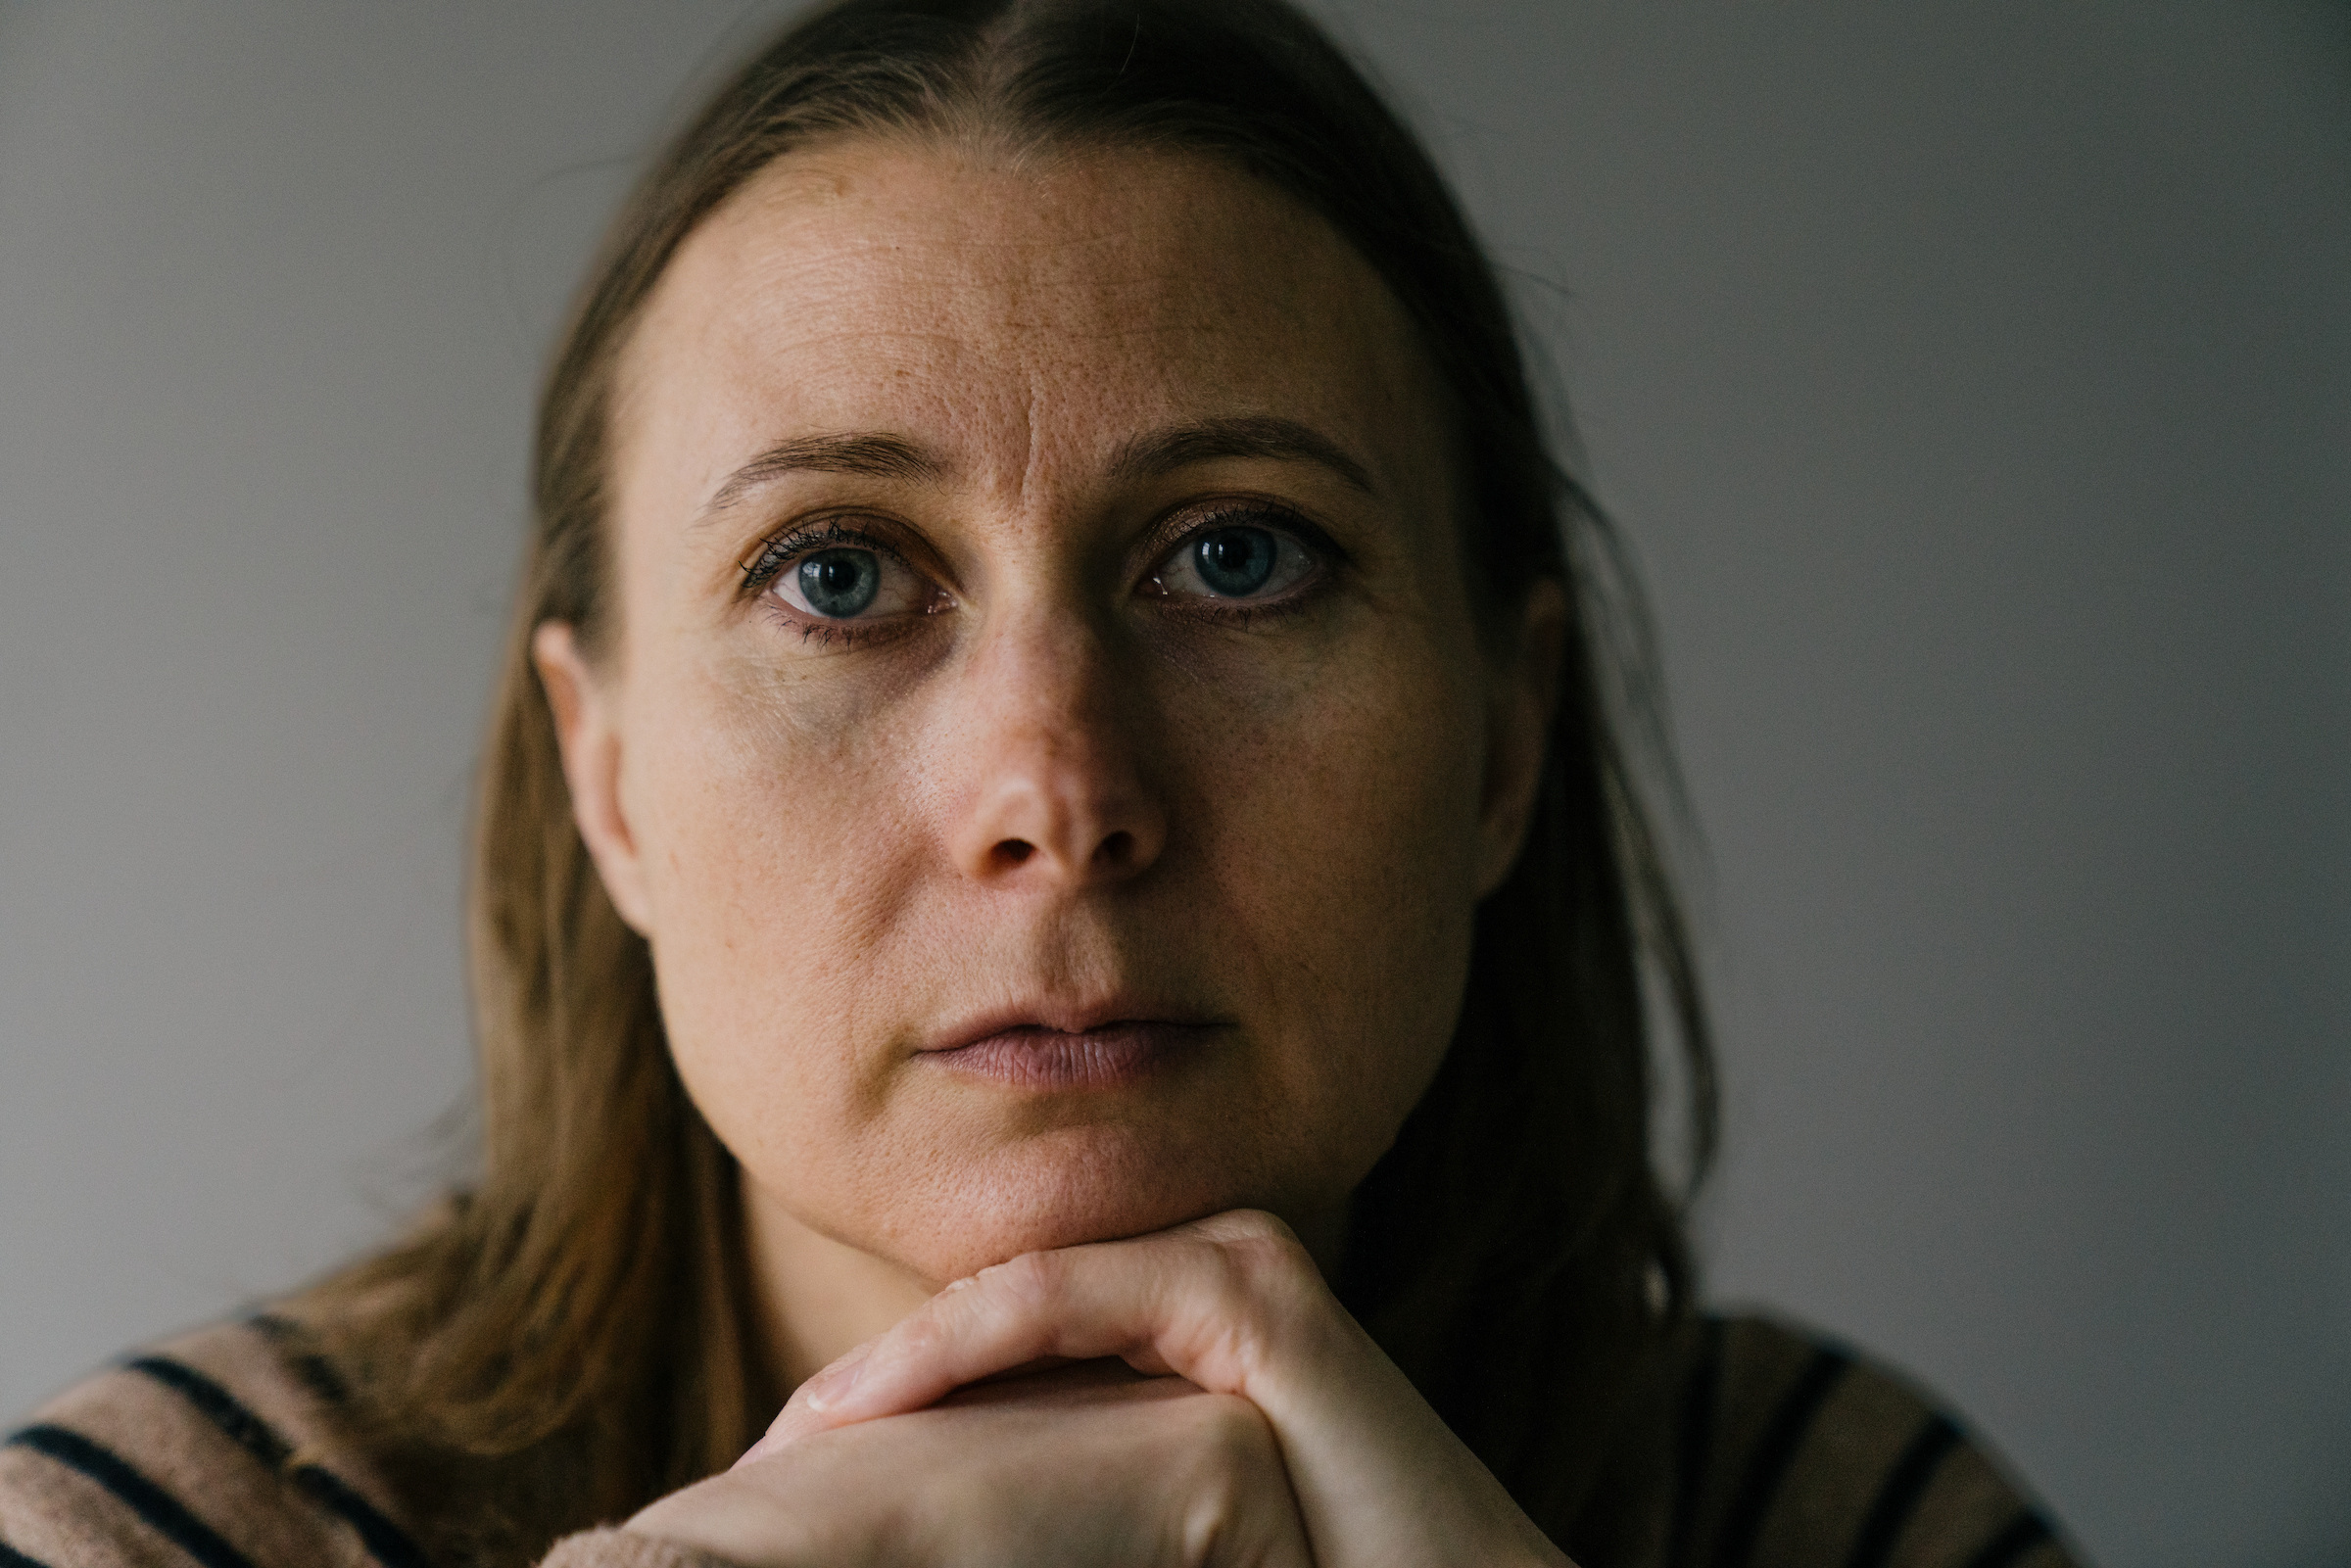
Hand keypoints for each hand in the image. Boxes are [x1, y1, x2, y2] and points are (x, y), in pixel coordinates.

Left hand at [751, 1210, 1571, 1567]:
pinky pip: (1064, 1300)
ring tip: (791, 1444)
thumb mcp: (1157, 1556)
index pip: (996, 1357)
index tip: (778, 1493)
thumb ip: (1075, 1521)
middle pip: (995, 1324)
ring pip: (1014, 1304)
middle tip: (757, 1470)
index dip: (885, 1419)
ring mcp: (1237, 1270)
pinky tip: (869, 1410)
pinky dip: (956, 1347)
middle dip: (872, 1395)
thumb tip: (925, 1549)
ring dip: (891, 1368)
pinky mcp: (1257, 1293)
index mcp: (1180, 1340)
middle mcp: (1208, 1278)